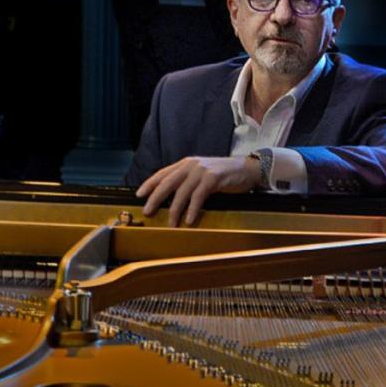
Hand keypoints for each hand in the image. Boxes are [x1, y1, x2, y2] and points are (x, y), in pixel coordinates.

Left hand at [135, 155, 259, 225]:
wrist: (247, 169)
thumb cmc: (224, 175)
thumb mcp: (202, 174)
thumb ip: (187, 181)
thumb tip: (171, 196)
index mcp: (186, 163)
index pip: (162, 173)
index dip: (149, 184)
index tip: (139, 195)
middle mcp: (191, 165)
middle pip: (167, 182)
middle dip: (156, 197)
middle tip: (147, 210)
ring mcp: (201, 171)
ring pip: (182, 191)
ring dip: (174, 209)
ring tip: (171, 223)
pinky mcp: (213, 178)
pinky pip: (198, 196)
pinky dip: (192, 209)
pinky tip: (189, 220)